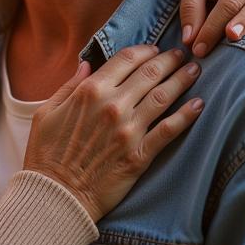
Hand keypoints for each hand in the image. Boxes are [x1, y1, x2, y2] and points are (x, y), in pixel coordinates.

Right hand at [23, 47, 202, 222]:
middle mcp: (112, 106)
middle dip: (169, 61)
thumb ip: (70, 85)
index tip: (155, 49)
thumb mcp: (47, 111)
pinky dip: (186, 116)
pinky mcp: (139, 155)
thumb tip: (86, 63)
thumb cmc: (46, 153)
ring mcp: (128, 130)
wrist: (56, 195)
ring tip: (194, 71)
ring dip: (182, 81)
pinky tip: (198, 105)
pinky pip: (169, 131)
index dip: (145, 50)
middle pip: (149, 73)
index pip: (126, 59)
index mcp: (89, 91)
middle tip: (182, 55)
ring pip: (163, 97)